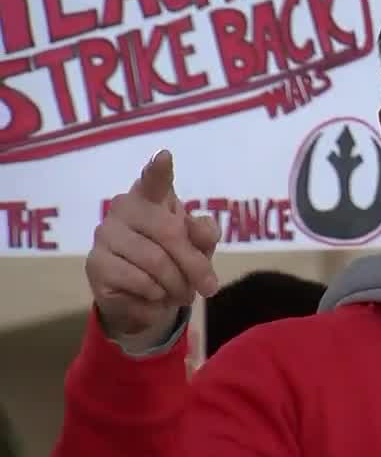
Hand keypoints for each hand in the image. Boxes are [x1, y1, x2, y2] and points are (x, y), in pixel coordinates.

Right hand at [86, 150, 220, 349]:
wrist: (146, 298)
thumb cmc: (176, 260)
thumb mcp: (199, 247)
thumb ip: (204, 235)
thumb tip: (202, 231)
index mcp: (151, 198)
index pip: (154, 181)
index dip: (159, 170)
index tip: (165, 157)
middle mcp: (124, 208)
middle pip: (169, 232)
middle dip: (195, 265)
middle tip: (209, 287)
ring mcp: (105, 235)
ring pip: (155, 262)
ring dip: (178, 285)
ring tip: (182, 293)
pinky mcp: (95, 264)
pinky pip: (139, 282)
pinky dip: (157, 296)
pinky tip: (156, 296)